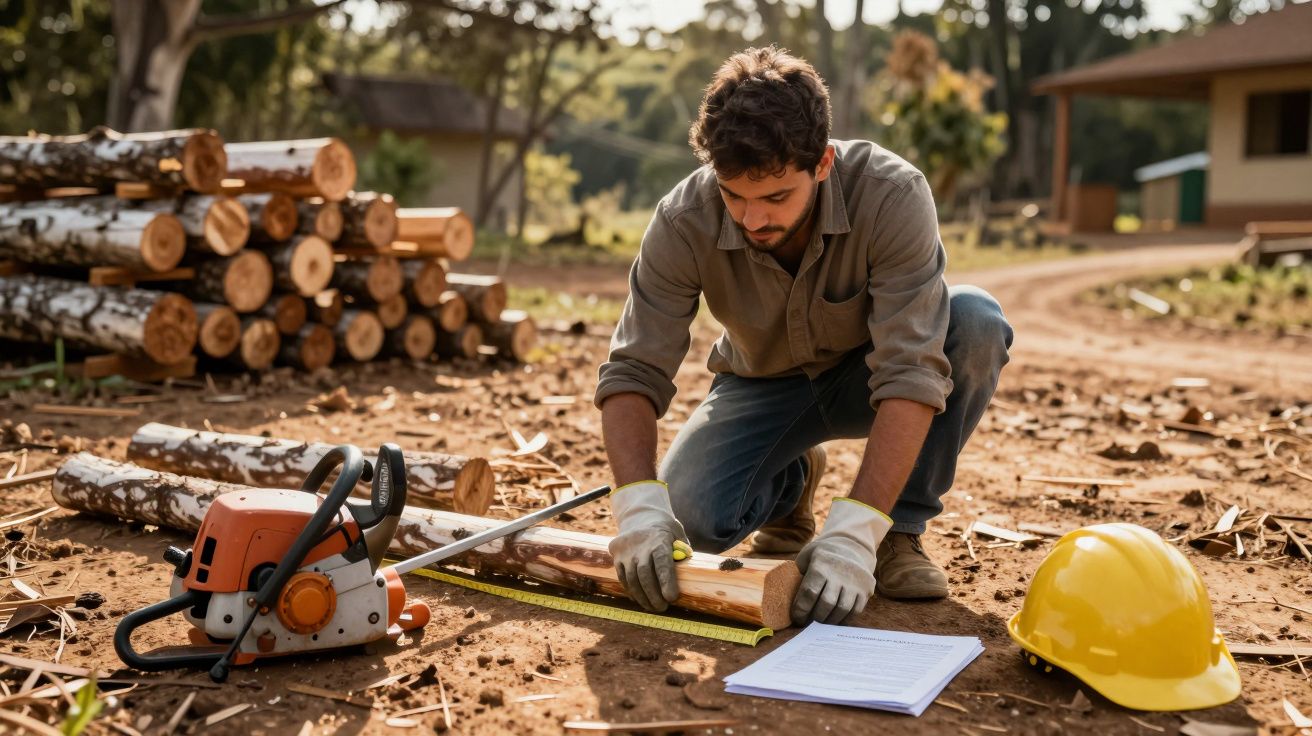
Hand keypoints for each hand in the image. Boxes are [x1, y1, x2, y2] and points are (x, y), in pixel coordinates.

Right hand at [608, 480, 689, 611]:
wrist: (640, 517)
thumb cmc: (666, 531)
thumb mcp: (678, 535)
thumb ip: (683, 553)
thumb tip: (692, 574)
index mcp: (659, 539)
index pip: (662, 562)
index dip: (666, 581)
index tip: (672, 598)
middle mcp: (640, 546)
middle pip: (644, 574)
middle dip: (653, 594)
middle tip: (662, 608)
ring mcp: (626, 551)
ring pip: (632, 579)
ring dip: (642, 597)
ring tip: (652, 607)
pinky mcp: (616, 556)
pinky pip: (623, 578)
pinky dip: (632, 591)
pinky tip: (640, 599)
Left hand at [790, 498, 891, 624]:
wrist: (850, 547)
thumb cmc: (821, 555)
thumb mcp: (807, 556)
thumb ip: (797, 572)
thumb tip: (786, 594)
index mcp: (821, 565)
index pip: (809, 593)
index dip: (801, 610)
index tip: (797, 619)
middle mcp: (839, 573)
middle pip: (826, 604)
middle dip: (815, 617)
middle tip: (809, 623)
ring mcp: (855, 582)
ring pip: (842, 609)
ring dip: (830, 620)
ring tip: (822, 623)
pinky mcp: (866, 589)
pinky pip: (855, 610)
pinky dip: (844, 618)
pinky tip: (835, 619)